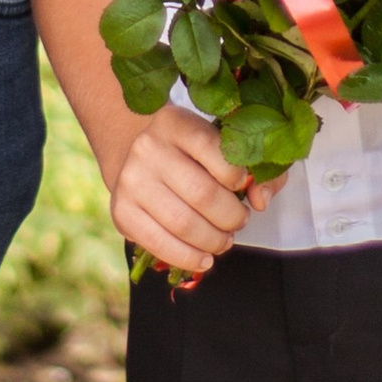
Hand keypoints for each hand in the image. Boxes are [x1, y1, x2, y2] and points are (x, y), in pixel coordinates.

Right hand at [105, 107, 272, 275]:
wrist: (141, 158)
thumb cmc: (192, 154)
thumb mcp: (223, 144)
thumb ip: (257, 167)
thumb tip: (260, 199)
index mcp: (176, 123)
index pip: (215, 151)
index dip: (237, 177)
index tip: (243, 187)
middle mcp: (148, 148)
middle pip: (202, 194)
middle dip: (231, 217)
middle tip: (239, 222)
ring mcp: (131, 181)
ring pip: (183, 224)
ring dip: (213, 241)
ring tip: (224, 240)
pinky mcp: (121, 212)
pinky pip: (159, 244)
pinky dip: (188, 258)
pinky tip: (204, 259)